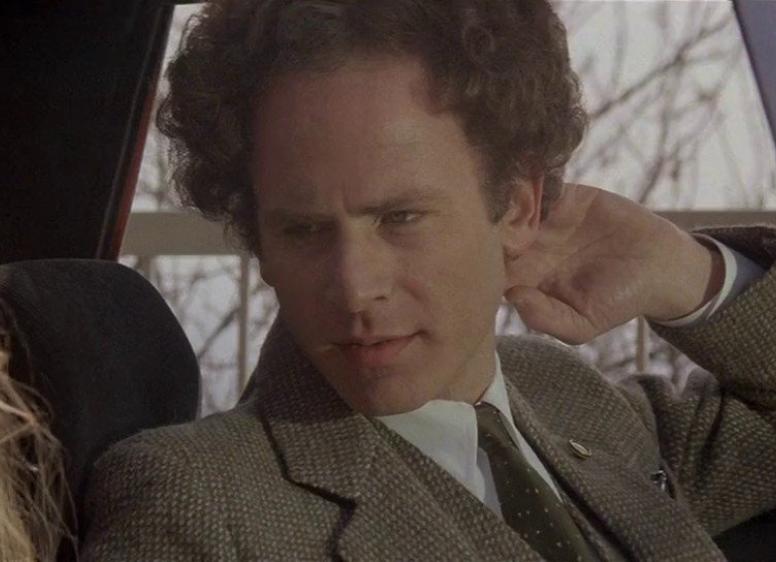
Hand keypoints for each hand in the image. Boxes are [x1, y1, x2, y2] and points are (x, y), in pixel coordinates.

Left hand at [504, 184, 723, 343]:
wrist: (662, 268)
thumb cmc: (619, 301)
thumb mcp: (583, 324)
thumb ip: (545, 318)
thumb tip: (513, 298)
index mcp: (525, 277)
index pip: (491, 266)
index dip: (485, 259)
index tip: (485, 252)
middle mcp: (529, 247)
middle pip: (497, 231)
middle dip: (492, 224)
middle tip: (494, 220)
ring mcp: (546, 220)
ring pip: (515, 206)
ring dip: (509, 200)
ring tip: (511, 201)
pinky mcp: (568, 196)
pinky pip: (544, 185)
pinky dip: (534, 181)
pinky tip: (531, 182)